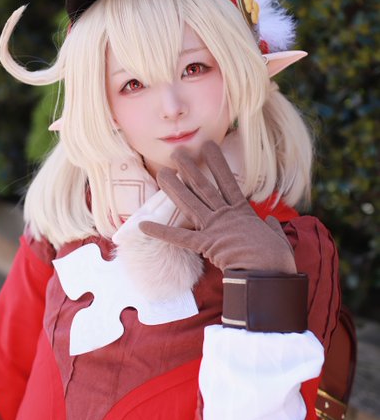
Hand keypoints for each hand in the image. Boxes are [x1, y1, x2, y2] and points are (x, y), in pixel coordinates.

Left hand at [139, 141, 296, 273]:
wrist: (270, 273)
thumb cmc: (276, 259)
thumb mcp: (277, 237)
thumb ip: (271, 227)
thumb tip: (268, 221)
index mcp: (243, 212)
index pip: (228, 182)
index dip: (217, 163)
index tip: (209, 146)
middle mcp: (225, 215)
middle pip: (204, 187)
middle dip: (190, 168)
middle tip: (177, 152)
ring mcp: (214, 228)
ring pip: (190, 203)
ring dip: (174, 188)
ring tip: (161, 172)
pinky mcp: (206, 244)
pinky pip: (179, 237)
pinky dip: (160, 232)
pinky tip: (143, 226)